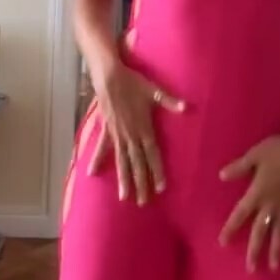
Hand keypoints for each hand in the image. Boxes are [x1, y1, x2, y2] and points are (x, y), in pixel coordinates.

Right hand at [87, 61, 185, 203]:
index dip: (156, 171)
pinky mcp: (106, 130)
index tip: (160, 188)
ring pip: (121, 161)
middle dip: (141, 183)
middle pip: (137, 163)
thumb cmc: (133, 83)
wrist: (110, 77)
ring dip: (123, 179)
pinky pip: (101, 148)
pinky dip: (97, 160)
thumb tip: (187, 108)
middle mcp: (130, 136)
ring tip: (124, 197)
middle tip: (144, 202)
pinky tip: (92, 173)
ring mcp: (117, 135)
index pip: (152, 154)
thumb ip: (170, 102)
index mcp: (144, 128)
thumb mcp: (154, 91)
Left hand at [217, 129, 279, 271]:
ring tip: (274, 267)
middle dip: (254, 249)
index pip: (241, 214)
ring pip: (279, 232)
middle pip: (260, 230)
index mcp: (258, 193)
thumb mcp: (254, 156)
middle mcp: (271, 204)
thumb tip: (221, 176)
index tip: (223, 242)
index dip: (231, 228)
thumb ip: (238, 168)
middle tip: (250, 269)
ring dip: (276, 250)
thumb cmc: (276, 150)